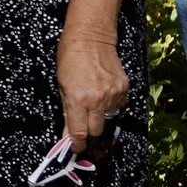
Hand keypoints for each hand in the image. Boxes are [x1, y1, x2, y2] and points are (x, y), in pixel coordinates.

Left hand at [56, 23, 129, 146]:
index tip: (76, 148)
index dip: (77, 144)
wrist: (91, 38)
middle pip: (96, 130)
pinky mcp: (124, 89)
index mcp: (78, 99)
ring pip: (108, 119)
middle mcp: (98, 100)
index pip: (80, 132)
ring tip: (93, 101)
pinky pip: (118, 106)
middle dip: (89, 131)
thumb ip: (68, 111)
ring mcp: (113, 94)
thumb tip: (69, 134)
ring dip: (100, 116)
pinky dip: (110, 104)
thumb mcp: (62, 85)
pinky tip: (103, 92)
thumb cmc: (69, 59)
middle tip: (84, 124)